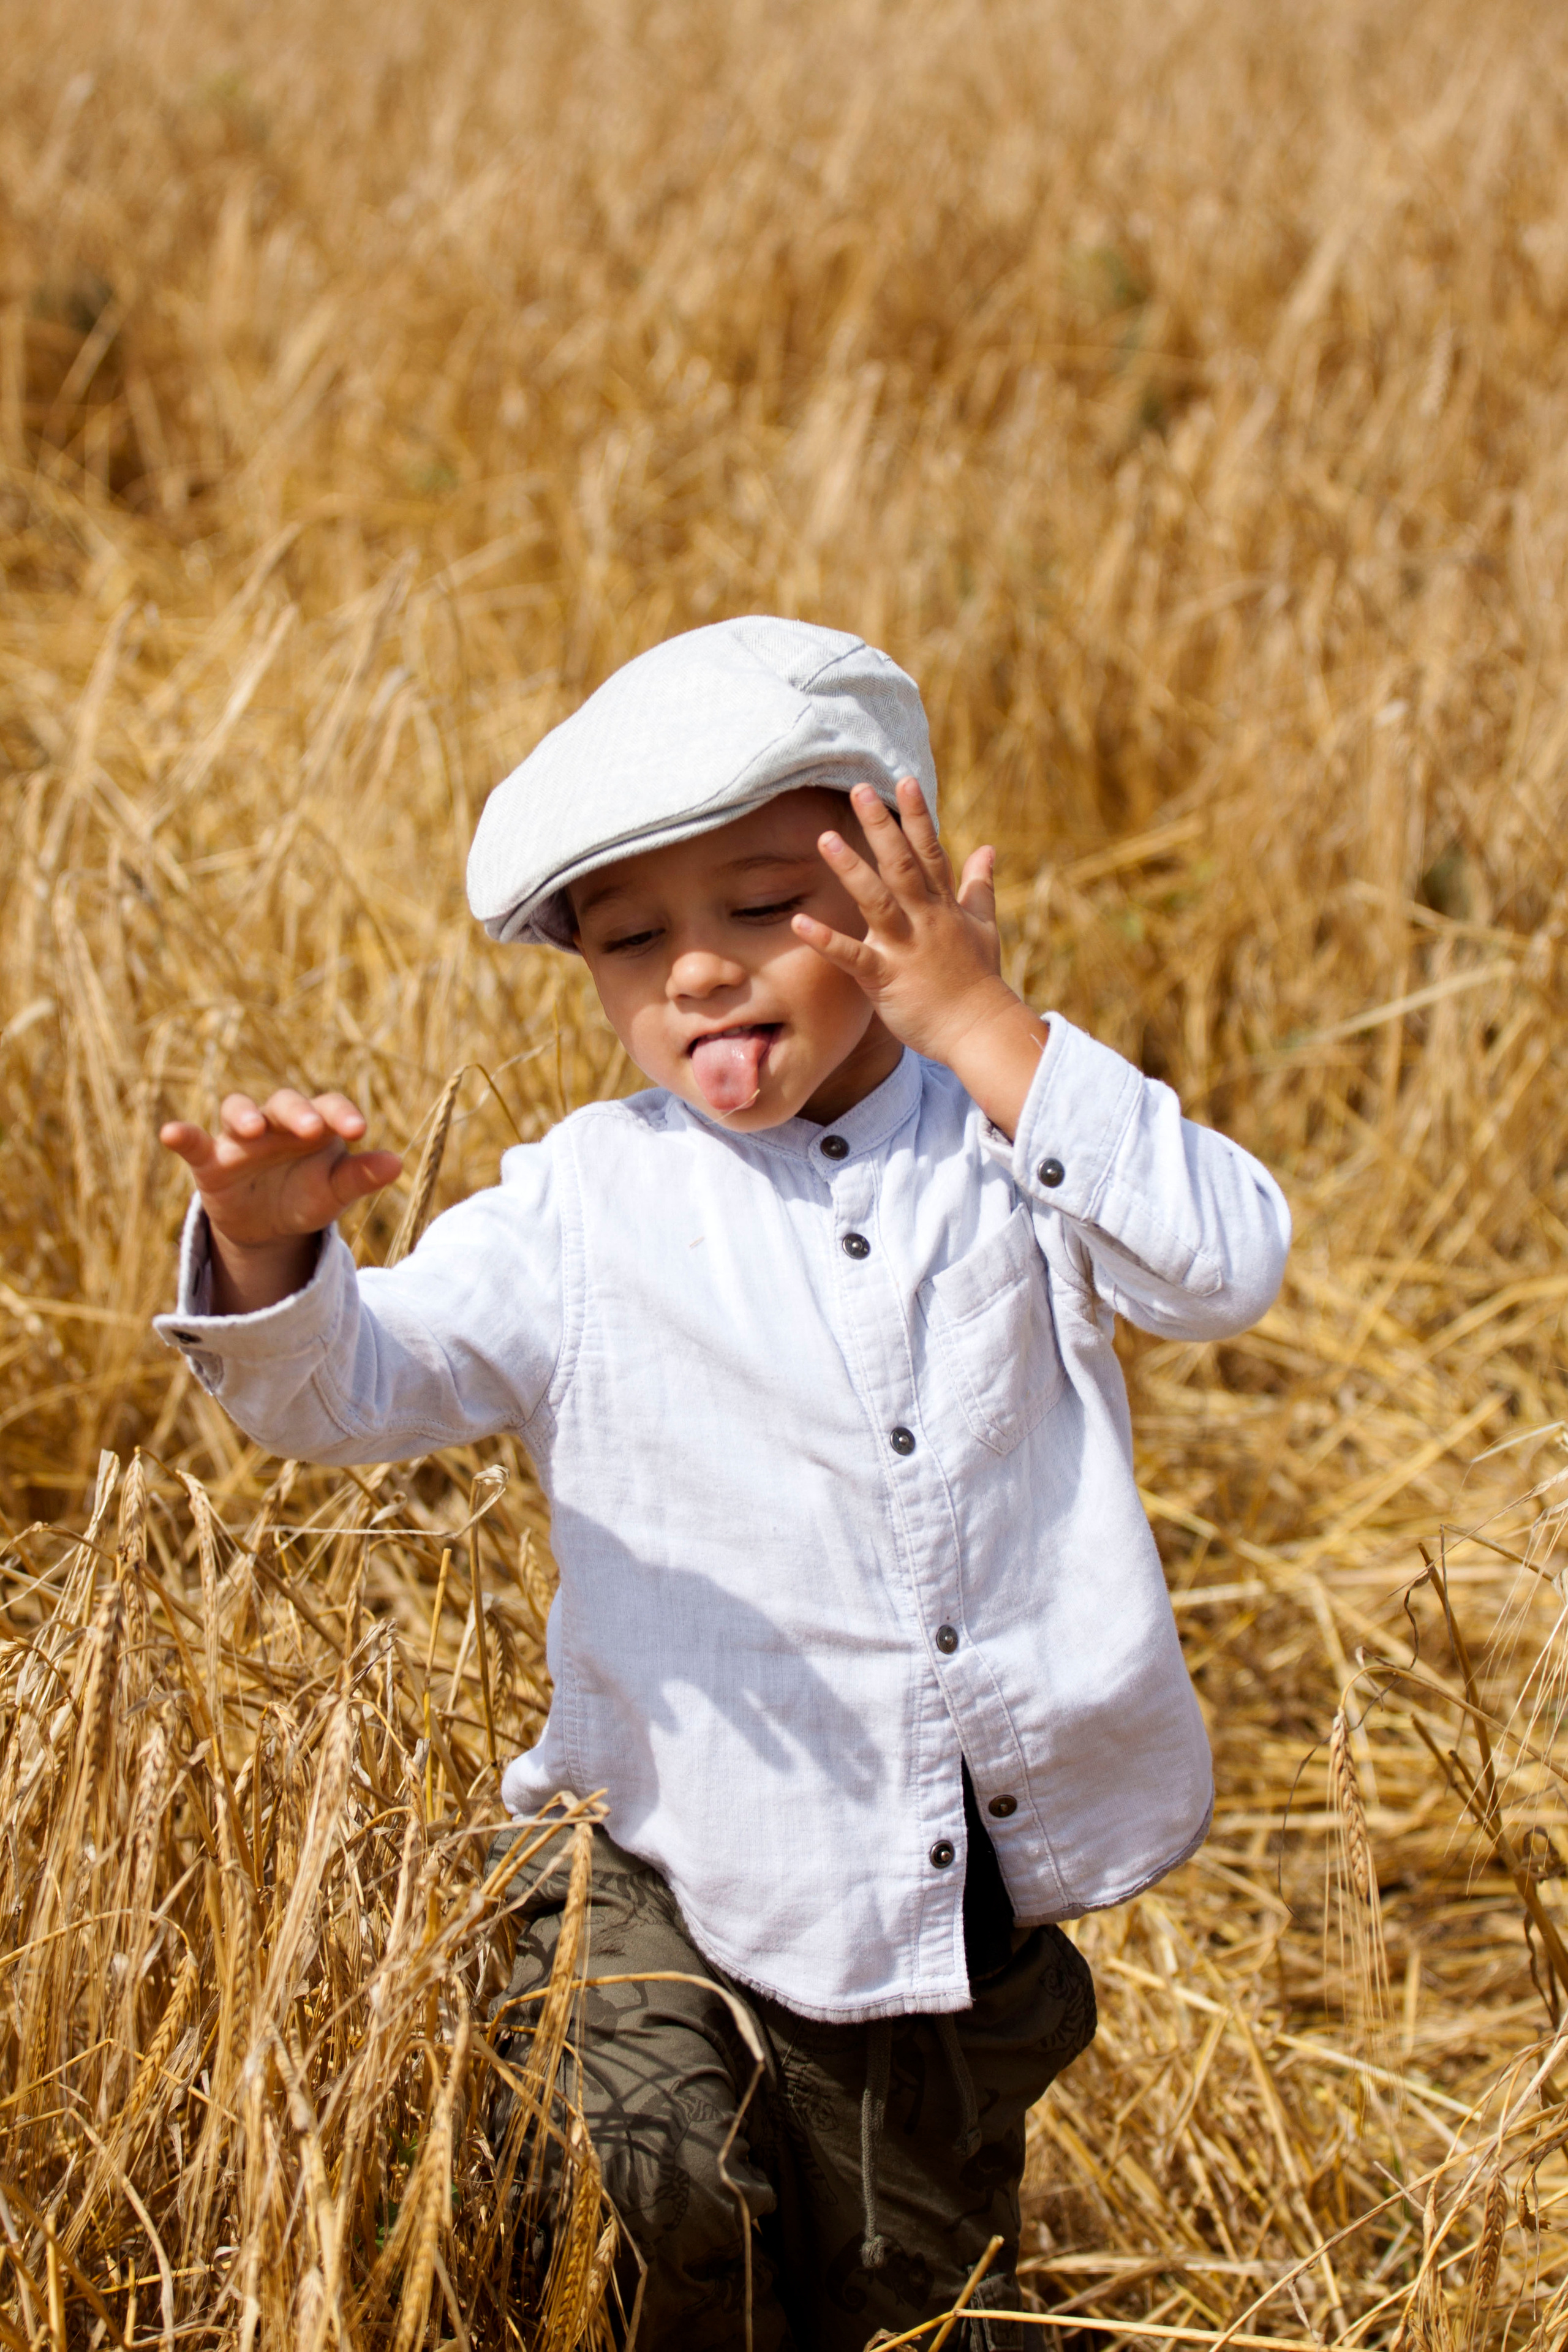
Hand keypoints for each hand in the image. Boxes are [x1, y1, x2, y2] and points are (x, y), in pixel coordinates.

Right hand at [160, 1090, 402, 1312]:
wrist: (269, 1227)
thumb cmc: (308, 1196)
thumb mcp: (336, 1193)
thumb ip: (361, 1177)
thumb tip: (397, 1163)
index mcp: (316, 1123)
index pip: (330, 1106)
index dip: (343, 1114)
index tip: (360, 1131)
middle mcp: (277, 1122)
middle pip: (285, 1102)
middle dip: (296, 1112)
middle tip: (311, 1128)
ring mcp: (241, 1137)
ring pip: (238, 1109)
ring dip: (244, 1115)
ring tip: (251, 1129)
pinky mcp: (211, 1159)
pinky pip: (194, 1141)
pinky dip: (183, 1134)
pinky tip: (170, 1133)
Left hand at [793, 778, 1047, 1137]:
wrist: (980, 1029)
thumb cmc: (979, 980)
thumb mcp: (984, 926)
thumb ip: (980, 885)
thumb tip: (987, 849)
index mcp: (944, 906)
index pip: (931, 851)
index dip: (918, 816)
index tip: (903, 780)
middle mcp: (925, 919)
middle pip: (902, 864)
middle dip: (881, 826)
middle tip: (859, 790)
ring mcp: (906, 947)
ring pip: (877, 901)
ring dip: (851, 870)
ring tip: (824, 839)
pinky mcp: (886, 978)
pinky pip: (852, 957)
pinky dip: (826, 940)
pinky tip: (799, 922)